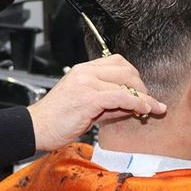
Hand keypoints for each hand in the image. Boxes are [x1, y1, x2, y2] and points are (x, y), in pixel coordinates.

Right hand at [27, 55, 166, 150]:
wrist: (37, 128)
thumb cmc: (57, 120)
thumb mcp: (85, 106)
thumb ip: (109, 103)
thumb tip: (132, 105)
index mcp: (83, 70)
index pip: (117, 62)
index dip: (133, 75)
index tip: (142, 90)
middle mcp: (85, 72)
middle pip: (125, 69)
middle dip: (141, 86)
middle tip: (149, 101)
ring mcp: (87, 83)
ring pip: (126, 83)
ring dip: (144, 97)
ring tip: (153, 108)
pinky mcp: (89, 98)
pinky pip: (120, 97)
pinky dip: (136, 103)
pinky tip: (143, 110)